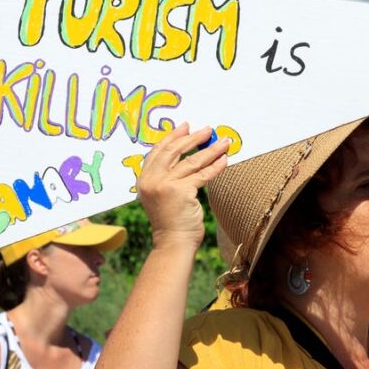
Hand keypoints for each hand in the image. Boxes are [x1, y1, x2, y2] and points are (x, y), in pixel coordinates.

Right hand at [138, 124, 229, 250]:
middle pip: (174, 151)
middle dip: (192, 138)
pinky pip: (202, 174)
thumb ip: (166, 176)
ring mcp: (165, 185)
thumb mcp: (160, 194)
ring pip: (192, 161)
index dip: (173, 136)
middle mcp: (152, 179)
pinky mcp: (181, 191)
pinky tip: (225, 159)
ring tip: (223, 141)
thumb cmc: (170, 220)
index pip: (158, 150)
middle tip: (207, 130)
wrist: (172, 242)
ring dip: (210, 149)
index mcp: (144, 178)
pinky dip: (215, 166)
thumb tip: (187, 154)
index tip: (186, 127)